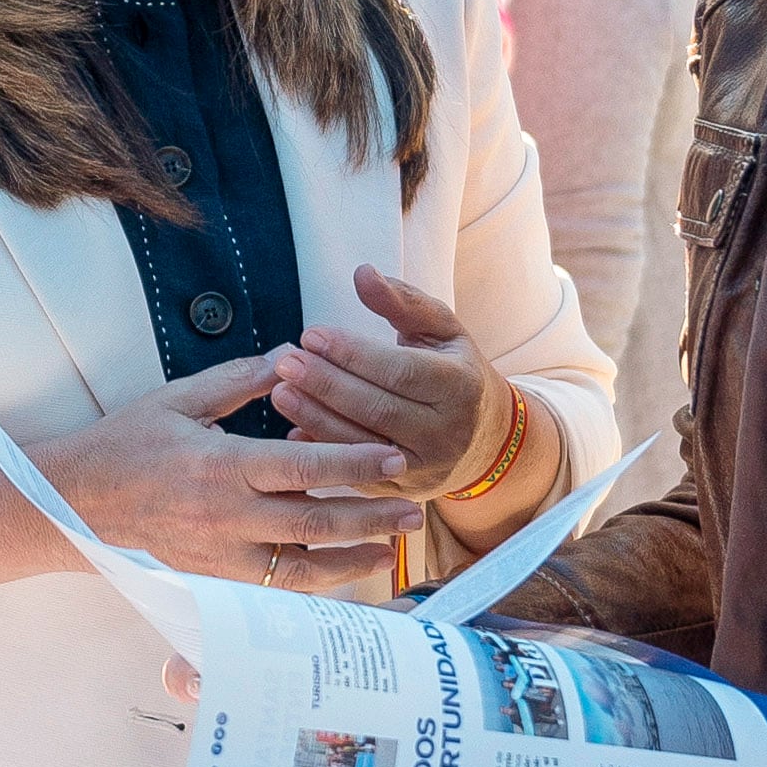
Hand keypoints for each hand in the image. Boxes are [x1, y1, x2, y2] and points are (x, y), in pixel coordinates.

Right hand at [43, 358, 418, 599]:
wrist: (74, 501)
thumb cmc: (125, 444)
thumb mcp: (179, 399)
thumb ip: (239, 379)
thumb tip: (291, 354)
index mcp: (221, 465)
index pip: (304, 466)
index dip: (355, 464)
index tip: (395, 458)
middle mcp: (226, 515)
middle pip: (315, 522)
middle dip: (371, 517)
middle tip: (414, 511)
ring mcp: (220, 555)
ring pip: (300, 569)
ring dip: (352, 560)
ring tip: (390, 549)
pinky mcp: (213, 579)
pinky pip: (273, 589)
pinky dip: (313, 585)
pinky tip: (340, 574)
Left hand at [264, 267, 508, 504]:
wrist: (486, 440)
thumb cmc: (456, 372)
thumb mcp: (443, 331)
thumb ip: (402, 301)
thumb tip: (361, 272)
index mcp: (459, 387)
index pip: (400, 371)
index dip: (353, 354)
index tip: (311, 334)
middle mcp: (446, 433)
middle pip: (378, 409)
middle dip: (327, 385)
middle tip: (286, 361)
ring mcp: (425, 468)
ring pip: (363, 446)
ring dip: (317, 419)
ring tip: (280, 391)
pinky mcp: (402, 493)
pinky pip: (357, 475)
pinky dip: (324, 452)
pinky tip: (293, 429)